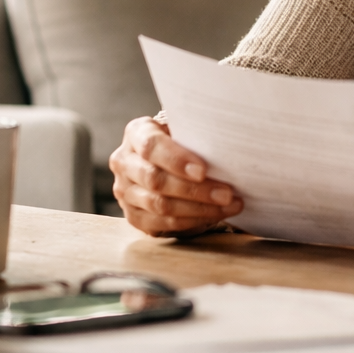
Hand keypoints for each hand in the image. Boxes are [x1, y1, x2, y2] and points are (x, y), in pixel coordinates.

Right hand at [111, 117, 243, 236]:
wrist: (167, 160)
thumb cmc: (183, 140)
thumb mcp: (185, 129)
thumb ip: (195, 135)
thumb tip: (226, 146)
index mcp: (136, 132)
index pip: (151, 146)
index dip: (177, 160)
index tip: (203, 171)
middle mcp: (124, 162)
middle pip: (156, 180)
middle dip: (195, 190)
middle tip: (227, 194)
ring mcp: (125, 191)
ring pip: (159, 205)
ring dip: (199, 208)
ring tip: (228, 205)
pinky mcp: (133, 215)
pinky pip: (162, 223)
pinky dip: (191, 221)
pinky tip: (215, 215)